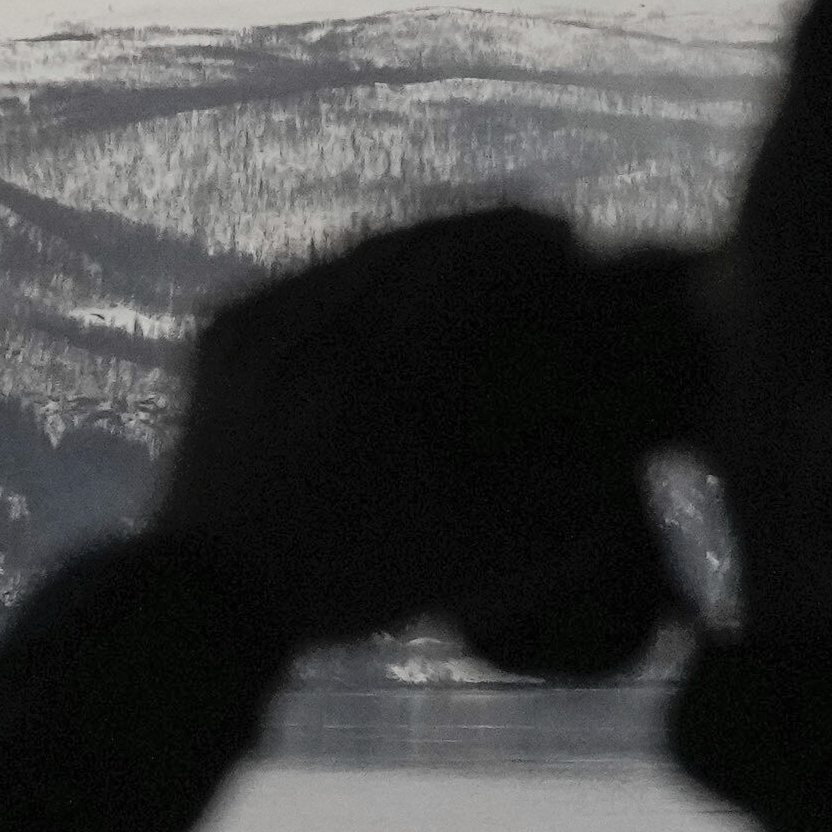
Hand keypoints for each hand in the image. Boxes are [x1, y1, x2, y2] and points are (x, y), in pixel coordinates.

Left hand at [146, 209, 709, 668]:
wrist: (204, 601)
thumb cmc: (346, 583)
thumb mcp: (465, 562)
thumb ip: (554, 525)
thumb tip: (626, 476)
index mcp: (373, 381)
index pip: (461, 264)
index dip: (521, 238)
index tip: (565, 241)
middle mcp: (309, 337)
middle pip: (414, 241)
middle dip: (481, 230)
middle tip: (529, 238)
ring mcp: (256, 327)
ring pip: (356, 249)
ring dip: (422, 242)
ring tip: (469, 254)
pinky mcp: (222, 332)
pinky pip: (303, 275)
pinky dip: (357, 268)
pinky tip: (394, 281)